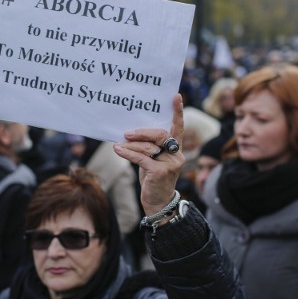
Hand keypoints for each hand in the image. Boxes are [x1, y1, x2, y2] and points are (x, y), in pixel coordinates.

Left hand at [113, 93, 184, 214]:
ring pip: (149, 147)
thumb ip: (148, 147)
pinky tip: (118, 149)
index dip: (177, 112)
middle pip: (161, 134)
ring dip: (131, 145)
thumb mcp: (152, 160)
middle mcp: (177, 154)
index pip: (179, 127)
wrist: (158, 202)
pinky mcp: (160, 172)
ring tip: (118, 144)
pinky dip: (128, 153)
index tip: (176, 96)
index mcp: (176, 148)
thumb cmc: (153, 178)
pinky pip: (141, 158)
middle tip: (127, 132)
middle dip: (143, 131)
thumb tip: (129, 133)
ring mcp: (171, 164)